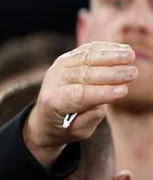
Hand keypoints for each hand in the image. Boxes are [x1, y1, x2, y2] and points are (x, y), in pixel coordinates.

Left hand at [24, 42, 136, 167]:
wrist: (45, 117)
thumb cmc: (65, 126)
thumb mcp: (78, 130)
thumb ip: (91, 116)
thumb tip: (107, 97)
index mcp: (54, 102)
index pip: (80, 95)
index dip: (103, 92)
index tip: (124, 91)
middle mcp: (53, 81)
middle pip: (85, 74)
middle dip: (111, 74)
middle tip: (133, 73)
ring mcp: (58, 68)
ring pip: (86, 58)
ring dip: (110, 56)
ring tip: (131, 56)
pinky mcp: (65, 59)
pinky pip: (86, 50)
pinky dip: (104, 48)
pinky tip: (121, 49)